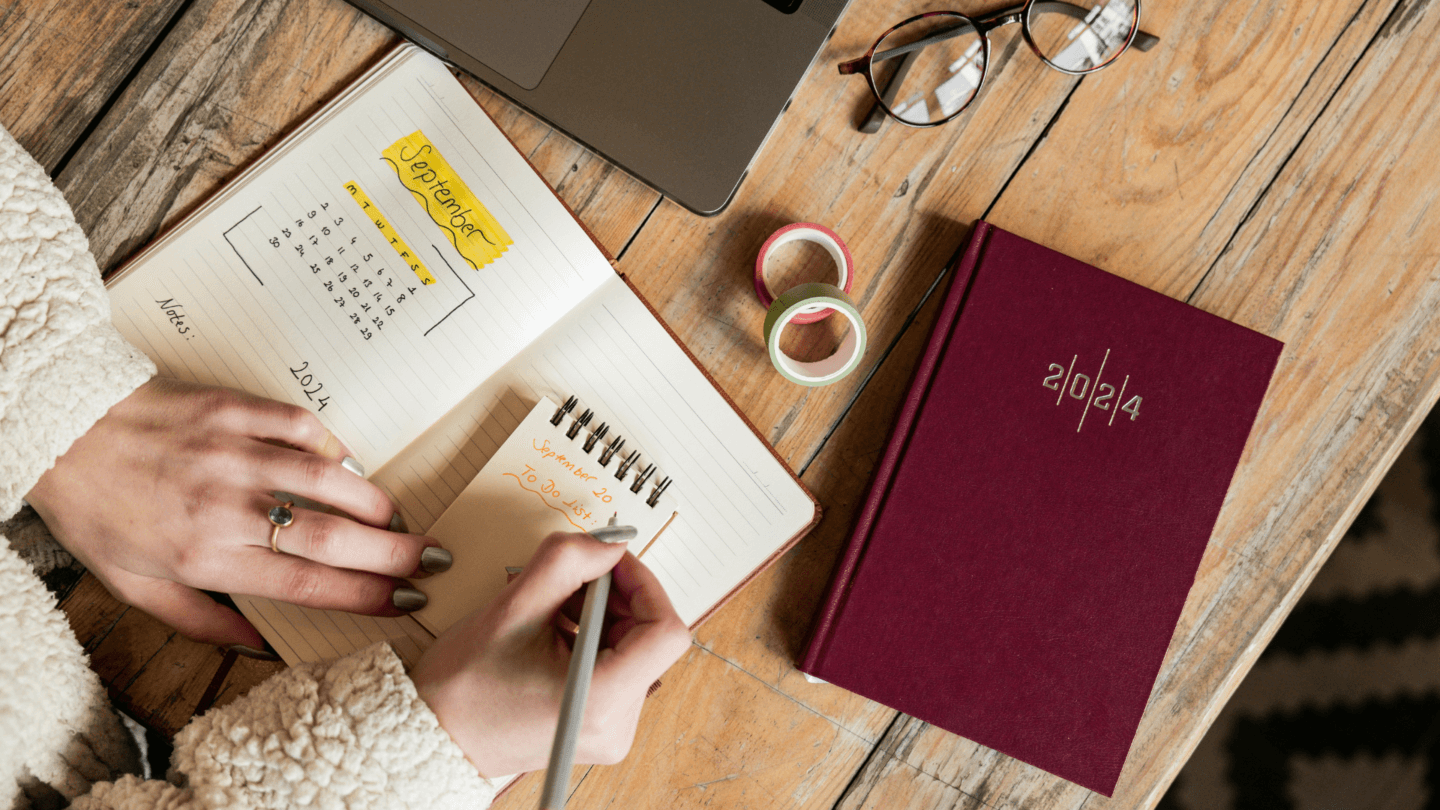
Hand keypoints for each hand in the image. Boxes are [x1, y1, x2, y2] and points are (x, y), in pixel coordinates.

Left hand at [25, 377, 448, 647]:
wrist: (56, 429)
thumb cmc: (96, 509)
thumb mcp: (133, 585)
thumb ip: (200, 619)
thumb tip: (256, 644)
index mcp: (204, 555)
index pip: (304, 582)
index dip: (363, 594)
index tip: (404, 601)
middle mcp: (225, 506)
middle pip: (330, 536)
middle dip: (393, 553)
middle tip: (433, 561)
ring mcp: (232, 452)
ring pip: (326, 479)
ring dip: (374, 503)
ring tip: (402, 521)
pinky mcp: (230, 409)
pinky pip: (298, 426)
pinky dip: (331, 445)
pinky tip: (349, 462)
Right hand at [411, 531, 690, 776]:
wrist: (434, 737)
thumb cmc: (463, 689)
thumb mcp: (513, 608)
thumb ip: (567, 562)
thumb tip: (609, 543)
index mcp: (600, 699)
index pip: (664, 632)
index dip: (644, 586)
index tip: (612, 564)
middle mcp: (616, 724)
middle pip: (649, 636)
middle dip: (615, 597)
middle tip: (572, 581)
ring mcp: (611, 729)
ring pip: (634, 647)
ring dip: (601, 614)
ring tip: (553, 610)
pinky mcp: (600, 725)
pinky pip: (618, 665)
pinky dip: (594, 637)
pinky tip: (555, 632)